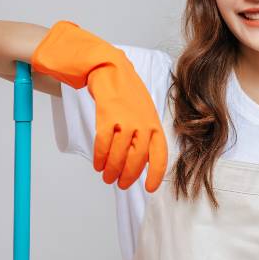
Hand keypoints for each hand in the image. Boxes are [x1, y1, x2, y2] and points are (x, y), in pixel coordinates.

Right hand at [87, 56, 168, 191]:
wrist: (113, 71)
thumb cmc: (130, 96)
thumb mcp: (146, 115)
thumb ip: (146, 137)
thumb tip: (141, 163)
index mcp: (155, 126)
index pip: (159, 156)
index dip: (156, 175)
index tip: (149, 188)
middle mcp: (142, 125)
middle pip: (136, 160)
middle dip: (128, 176)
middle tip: (120, 184)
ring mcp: (125, 121)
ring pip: (118, 155)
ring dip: (111, 170)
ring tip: (107, 177)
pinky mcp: (107, 117)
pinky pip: (103, 144)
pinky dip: (100, 158)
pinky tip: (98, 165)